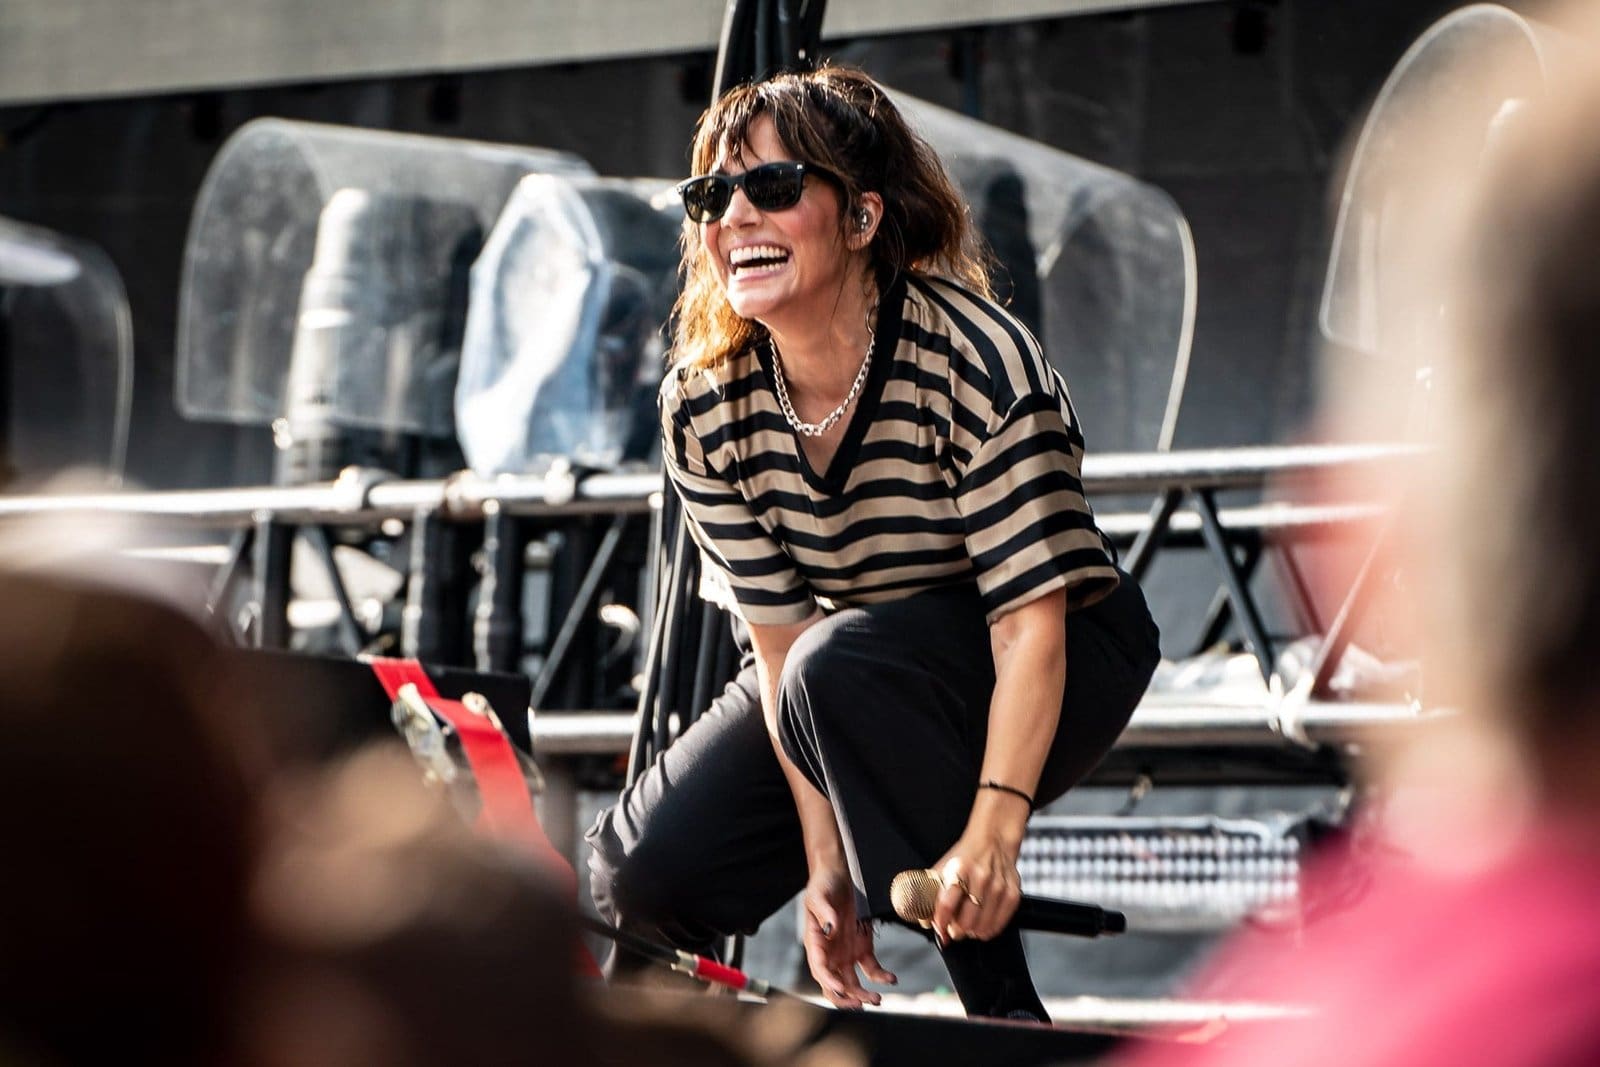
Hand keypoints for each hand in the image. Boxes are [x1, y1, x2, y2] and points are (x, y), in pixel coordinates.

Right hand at [801, 865, 896, 1008]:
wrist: (838, 877)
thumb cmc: (823, 886)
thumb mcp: (818, 895)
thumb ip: (824, 913)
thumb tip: (831, 928)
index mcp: (815, 944)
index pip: (819, 968)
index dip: (829, 981)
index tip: (840, 988)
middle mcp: (830, 954)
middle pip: (834, 985)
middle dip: (845, 998)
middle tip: (859, 1003)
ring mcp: (846, 954)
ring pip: (853, 983)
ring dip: (863, 994)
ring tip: (877, 999)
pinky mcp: (862, 949)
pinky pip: (871, 969)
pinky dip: (881, 977)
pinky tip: (891, 979)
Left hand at [930, 821, 1024, 942]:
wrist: (993, 840)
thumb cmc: (966, 856)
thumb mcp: (943, 868)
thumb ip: (930, 893)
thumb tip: (925, 922)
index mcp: (959, 869)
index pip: (946, 905)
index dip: (941, 922)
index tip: (939, 928)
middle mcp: (981, 877)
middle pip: (966, 921)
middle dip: (956, 931)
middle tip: (954, 928)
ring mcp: (999, 886)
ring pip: (982, 926)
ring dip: (972, 932)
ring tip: (968, 925)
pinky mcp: (1012, 892)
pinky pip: (999, 924)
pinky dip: (988, 930)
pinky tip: (982, 925)